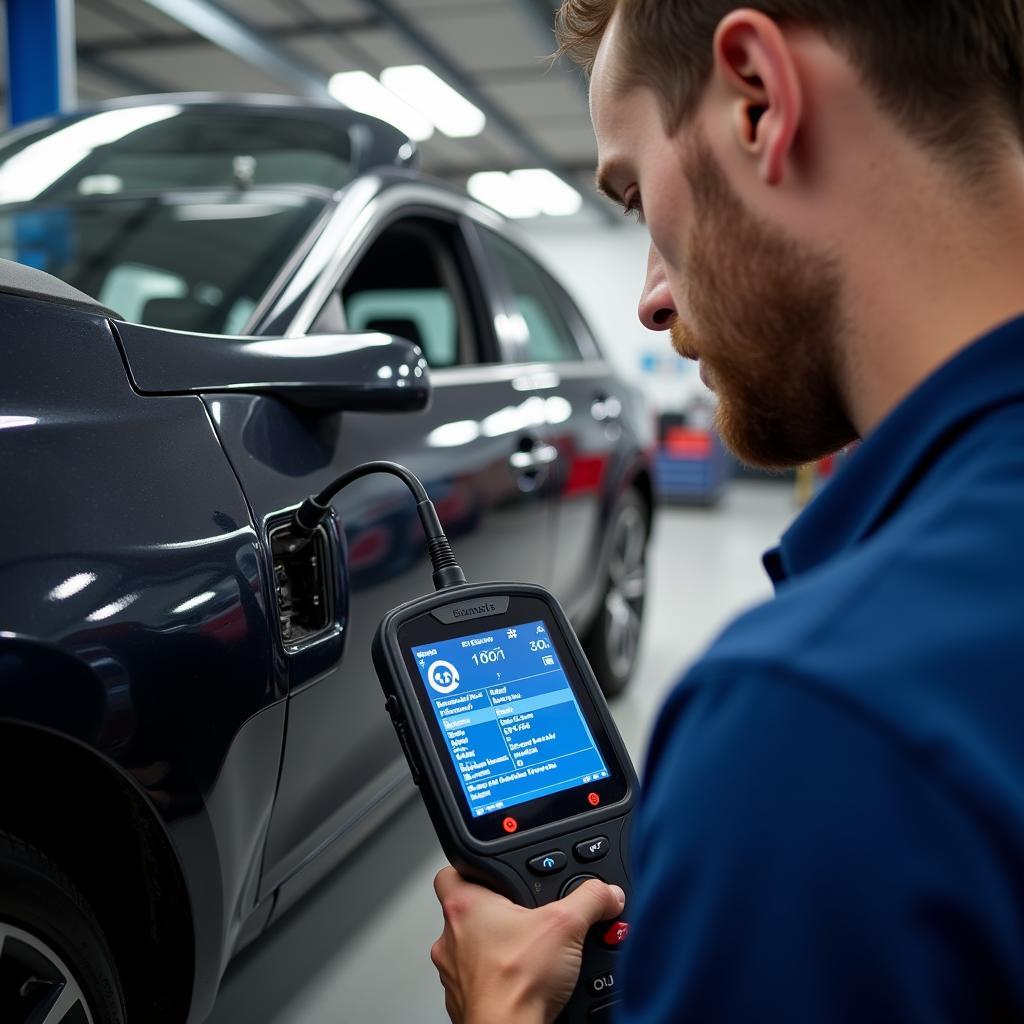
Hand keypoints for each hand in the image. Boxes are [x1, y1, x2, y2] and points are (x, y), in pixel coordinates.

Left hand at [431, 867, 624, 1023]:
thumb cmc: (518, 984)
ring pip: (472, 947)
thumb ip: (590, 898)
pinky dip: (498, 976)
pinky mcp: (463, 999)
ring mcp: (453, 971)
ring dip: (498, 947)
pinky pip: (478, 978)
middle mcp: (450, 937)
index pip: (452, 870)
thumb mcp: (566, 925)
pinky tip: (524, 979)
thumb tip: (606, 892)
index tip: (497, 873)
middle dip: (498, 911)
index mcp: (463, 905)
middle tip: (526, 916)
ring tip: (530, 952)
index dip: (475, 867)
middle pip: (468, 910)